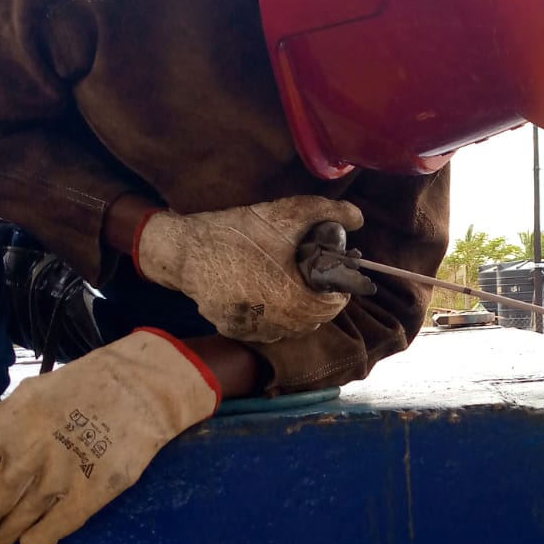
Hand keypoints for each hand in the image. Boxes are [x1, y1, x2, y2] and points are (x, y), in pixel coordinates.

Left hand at [0, 331, 218, 543]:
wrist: (137, 389)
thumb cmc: (75, 392)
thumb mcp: (24, 399)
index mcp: (5, 425)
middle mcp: (26, 455)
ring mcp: (58, 479)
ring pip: (13, 528)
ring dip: (3, 534)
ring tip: (5, 529)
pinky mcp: (89, 497)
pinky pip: (47, 536)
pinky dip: (34, 540)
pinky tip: (35, 532)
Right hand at [135, 196, 364, 342]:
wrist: (186, 247)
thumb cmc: (236, 231)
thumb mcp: (284, 213)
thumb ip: (326, 212)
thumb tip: (358, 217)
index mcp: (289, 297)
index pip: (329, 308)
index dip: (337, 294)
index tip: (335, 281)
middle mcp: (271, 320)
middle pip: (311, 321)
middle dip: (318, 302)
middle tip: (314, 282)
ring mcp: (250, 327)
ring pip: (288, 330)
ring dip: (297, 313)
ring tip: (293, 288)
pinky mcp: (231, 328)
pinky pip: (263, 331)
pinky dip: (272, 319)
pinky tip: (267, 297)